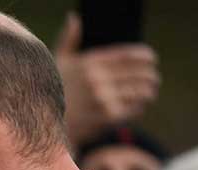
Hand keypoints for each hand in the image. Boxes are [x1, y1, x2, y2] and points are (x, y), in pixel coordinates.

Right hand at [55, 12, 159, 145]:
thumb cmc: (53, 91)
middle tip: (153, 80)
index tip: (152, 60)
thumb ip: (68, 40)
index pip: (130, 55)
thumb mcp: (57, 63)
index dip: (146, 57)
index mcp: (90, 63)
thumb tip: (73, 17)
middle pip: (141, 74)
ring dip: (148, 93)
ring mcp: (103, 99)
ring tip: (148, 93)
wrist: (44, 124)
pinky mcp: (107, 117)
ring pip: (141, 92)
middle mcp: (97, 79)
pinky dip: (139, 108)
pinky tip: (136, 107)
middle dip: (151, 77)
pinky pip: (134, 109)